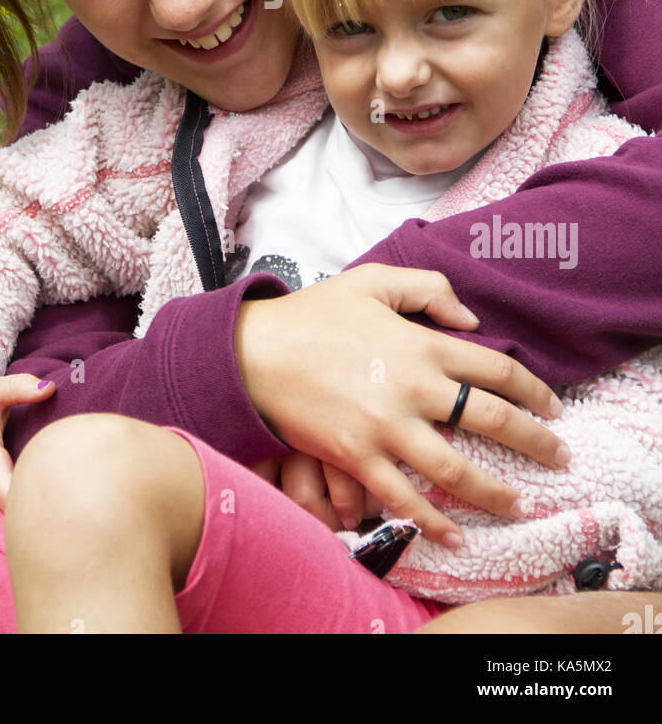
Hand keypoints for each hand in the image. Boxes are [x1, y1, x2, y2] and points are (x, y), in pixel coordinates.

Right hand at [0, 374, 55, 509]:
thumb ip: (18, 388)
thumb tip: (49, 388)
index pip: (12, 502)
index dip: (35, 506)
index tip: (61, 499)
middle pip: (11, 518)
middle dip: (38, 515)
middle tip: (69, 507)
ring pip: (4, 520)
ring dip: (26, 517)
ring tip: (58, 510)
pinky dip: (15, 516)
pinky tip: (37, 508)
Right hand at [234, 263, 568, 545]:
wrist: (254, 352)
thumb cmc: (314, 314)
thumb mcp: (373, 281)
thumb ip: (429, 289)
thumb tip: (471, 320)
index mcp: (422, 343)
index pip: (499, 369)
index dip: (535, 391)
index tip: (554, 408)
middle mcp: (414, 387)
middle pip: (493, 420)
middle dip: (537, 443)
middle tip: (561, 458)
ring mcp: (386, 426)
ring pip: (457, 469)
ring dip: (497, 493)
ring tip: (522, 506)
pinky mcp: (357, 456)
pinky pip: (403, 497)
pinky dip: (432, 521)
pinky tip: (455, 535)